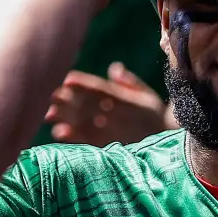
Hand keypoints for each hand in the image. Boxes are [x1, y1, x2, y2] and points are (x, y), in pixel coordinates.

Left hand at [48, 63, 171, 143]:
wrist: (169, 145)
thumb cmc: (153, 116)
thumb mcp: (148, 96)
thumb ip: (130, 82)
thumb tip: (114, 67)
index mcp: (129, 101)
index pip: (104, 90)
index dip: (85, 85)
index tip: (68, 79)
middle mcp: (120, 117)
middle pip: (90, 106)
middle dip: (69, 100)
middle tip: (49, 94)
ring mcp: (115, 134)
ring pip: (86, 124)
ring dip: (67, 118)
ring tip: (48, 113)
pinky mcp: (111, 149)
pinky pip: (90, 143)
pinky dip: (74, 138)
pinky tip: (58, 133)